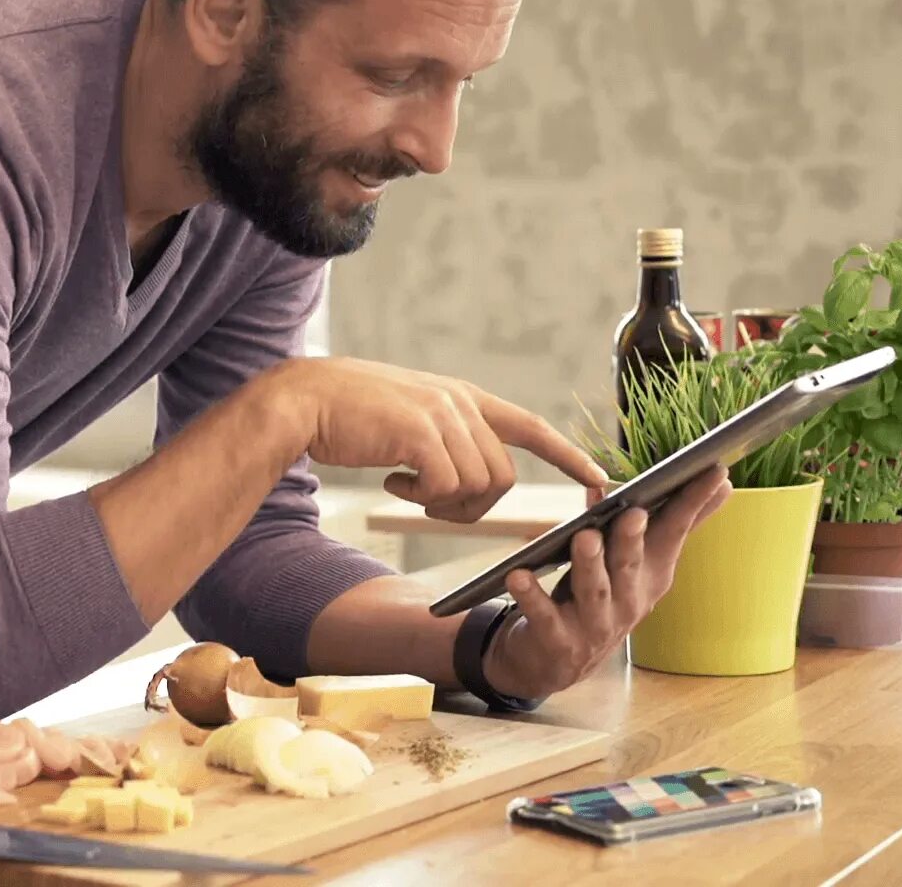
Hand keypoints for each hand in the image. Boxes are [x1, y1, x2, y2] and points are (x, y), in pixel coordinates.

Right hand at [265, 358, 609, 521]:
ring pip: (478, 486)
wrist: (302, 401)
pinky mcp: (420, 433)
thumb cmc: (347, 417)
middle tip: (431, 504)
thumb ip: (441, 438)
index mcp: (460, 396)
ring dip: (444, 504)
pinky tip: (392, 484)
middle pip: (501, 475)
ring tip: (407, 489)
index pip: (529, 425)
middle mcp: (458, 402)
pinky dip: (421, 499)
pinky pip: (445, 487)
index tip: (598, 478)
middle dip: (474, 505)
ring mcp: (441, 415)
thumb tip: (462, 482)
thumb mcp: (407, 420)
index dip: (566, 453)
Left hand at [481, 467, 734, 699]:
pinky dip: (531, 596)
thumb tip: (704, 480)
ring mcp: (594, 624)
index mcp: (648, 576)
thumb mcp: (631, 563)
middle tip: (633, 511)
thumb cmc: (596, 599)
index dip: (693, 503)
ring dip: (589, 562)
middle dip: (633, 539)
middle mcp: (628, 601)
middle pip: (631, 564)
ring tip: (584, 536)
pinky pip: (544, 616)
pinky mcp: (557, 640)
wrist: (556, 663)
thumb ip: (654, 523)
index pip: (674, 534)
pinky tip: (518, 576)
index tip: (716, 471)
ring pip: (593, 590)